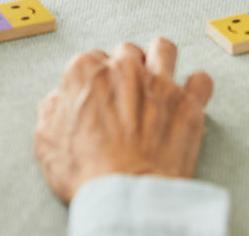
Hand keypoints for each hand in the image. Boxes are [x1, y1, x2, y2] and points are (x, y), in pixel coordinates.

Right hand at [34, 38, 213, 203]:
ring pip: (164, 49)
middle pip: (126, 52)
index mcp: (87, 71)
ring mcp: (159, 82)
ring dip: (161, 61)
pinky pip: (201, 80)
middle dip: (126, 69)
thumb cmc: (86, 174)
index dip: (95, 80)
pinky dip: (197, 89)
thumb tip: (59, 99)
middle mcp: (124, 68)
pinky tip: (190, 99)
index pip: (91, 59)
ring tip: (158, 79)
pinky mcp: (188, 103)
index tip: (98, 97)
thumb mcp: (46, 142)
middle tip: (126, 95)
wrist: (126, 198)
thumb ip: (52, 110)